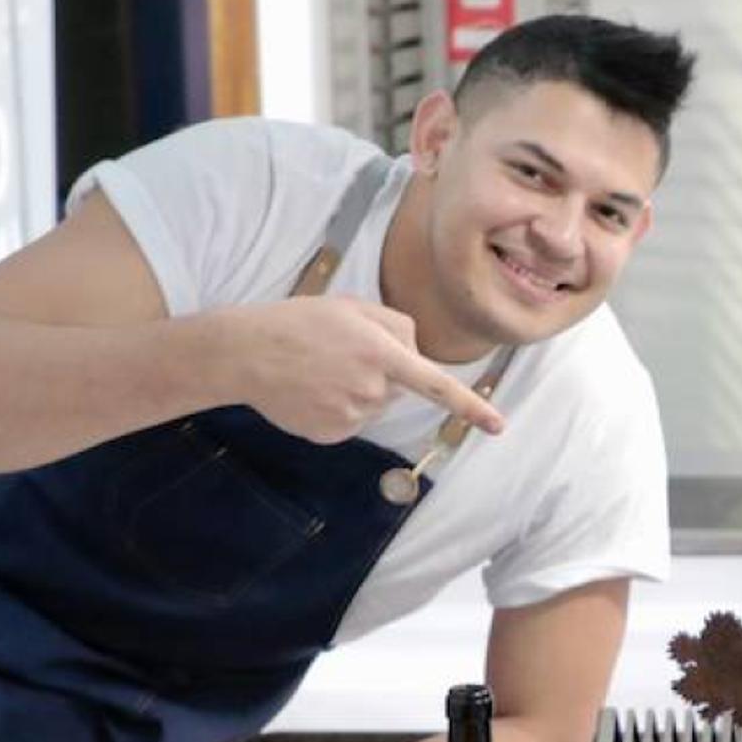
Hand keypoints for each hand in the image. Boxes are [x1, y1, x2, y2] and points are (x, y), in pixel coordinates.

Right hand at [219, 296, 505, 444]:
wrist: (243, 353)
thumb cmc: (298, 323)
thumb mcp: (351, 307)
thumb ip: (395, 324)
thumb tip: (417, 353)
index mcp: (381, 354)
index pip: (436, 384)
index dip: (469, 406)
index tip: (498, 426)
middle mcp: (371, 389)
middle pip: (399, 388)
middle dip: (382, 372)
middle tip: (339, 353)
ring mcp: (351, 416)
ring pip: (375, 405)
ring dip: (358, 389)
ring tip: (320, 370)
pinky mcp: (332, 434)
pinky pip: (352, 421)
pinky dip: (337, 408)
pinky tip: (311, 390)